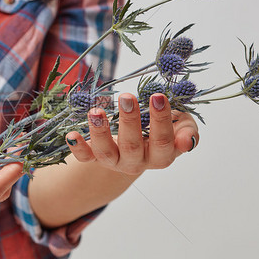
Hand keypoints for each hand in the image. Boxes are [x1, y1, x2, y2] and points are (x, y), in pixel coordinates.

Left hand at [65, 93, 198, 174]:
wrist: (139, 142)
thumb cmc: (164, 127)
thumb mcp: (181, 126)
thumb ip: (187, 132)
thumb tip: (187, 141)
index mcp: (161, 156)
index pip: (163, 141)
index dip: (161, 120)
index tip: (157, 96)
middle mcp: (137, 162)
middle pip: (132, 146)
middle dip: (129, 121)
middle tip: (127, 96)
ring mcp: (114, 161)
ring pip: (105, 153)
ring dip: (100, 132)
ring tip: (96, 111)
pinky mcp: (95, 158)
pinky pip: (85, 157)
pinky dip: (77, 148)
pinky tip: (71, 135)